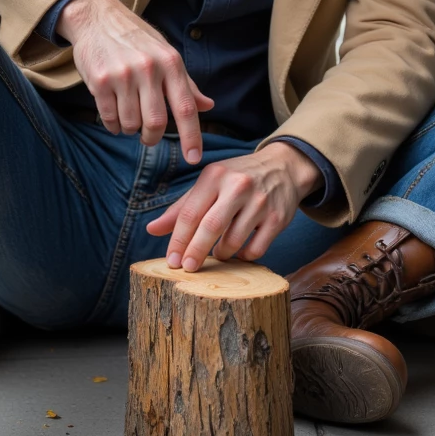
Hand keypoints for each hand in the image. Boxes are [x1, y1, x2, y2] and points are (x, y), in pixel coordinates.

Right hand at [58, 0, 212, 162]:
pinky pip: (109, 118)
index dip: (192, 136)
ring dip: (130, 129)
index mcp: (171, 63)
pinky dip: (113, 125)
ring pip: (131, 124)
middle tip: (149, 137)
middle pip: (156, 122)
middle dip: (152, 137)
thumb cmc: (136, 39)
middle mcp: (149, 69)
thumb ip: (186, 83)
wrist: (98, 18)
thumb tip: (208, 105)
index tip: (193, 159)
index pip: (186, 107)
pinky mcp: (100, 81)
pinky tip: (114, 114)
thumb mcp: (166, 54)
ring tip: (128, 116)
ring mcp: (123, 75)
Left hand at [145, 141, 323, 270]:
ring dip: (221, 254)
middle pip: (210, 227)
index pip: (190, 213)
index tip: (171, 261)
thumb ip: (181, 208)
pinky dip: (243, 256)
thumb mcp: (209, 184)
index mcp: (215, 175)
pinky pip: (256, 249)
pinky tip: (240, 251)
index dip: (178, 240)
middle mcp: (238, 185)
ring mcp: (260, 201)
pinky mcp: (278, 217)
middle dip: (195, 252)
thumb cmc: (237, 178)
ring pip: (233, 241)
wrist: (283, 167)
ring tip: (218, 253)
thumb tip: (151, 230)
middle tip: (187, 268)